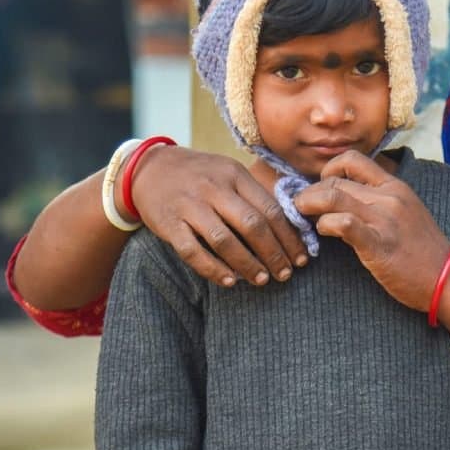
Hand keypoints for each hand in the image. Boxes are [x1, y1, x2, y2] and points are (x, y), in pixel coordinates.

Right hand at [130, 146, 307, 285]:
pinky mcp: (169, 223)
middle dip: (274, 253)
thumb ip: (252, 195)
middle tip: (286, 273)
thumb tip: (289, 227)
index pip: (270, 208)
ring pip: (225, 240)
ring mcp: (190, 205)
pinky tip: (230, 281)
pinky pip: (193, 251)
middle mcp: (214, 188)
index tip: (301, 257)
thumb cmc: (198, 175)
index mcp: (234, 175)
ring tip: (263, 280)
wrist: (148, 168)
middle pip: (252, 225)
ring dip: (247, 264)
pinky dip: (213, 269)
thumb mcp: (227, 172)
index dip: (289, 237)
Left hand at [293, 150, 449, 311]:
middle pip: (335, 179)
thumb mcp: (406, 213)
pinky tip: (323, 232)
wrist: (448, 280)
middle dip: (310, 192)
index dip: (329, 168)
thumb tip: (345, 198)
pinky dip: (325, 225)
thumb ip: (380, 201)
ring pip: (333, 196)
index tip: (322, 186)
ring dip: (309, 204)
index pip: (353, 159)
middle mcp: (389, 197)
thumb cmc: (424, 251)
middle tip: (302, 208)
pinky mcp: (378, 244)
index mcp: (395, 186)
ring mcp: (384, 220)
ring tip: (301, 215)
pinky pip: (344, 224)